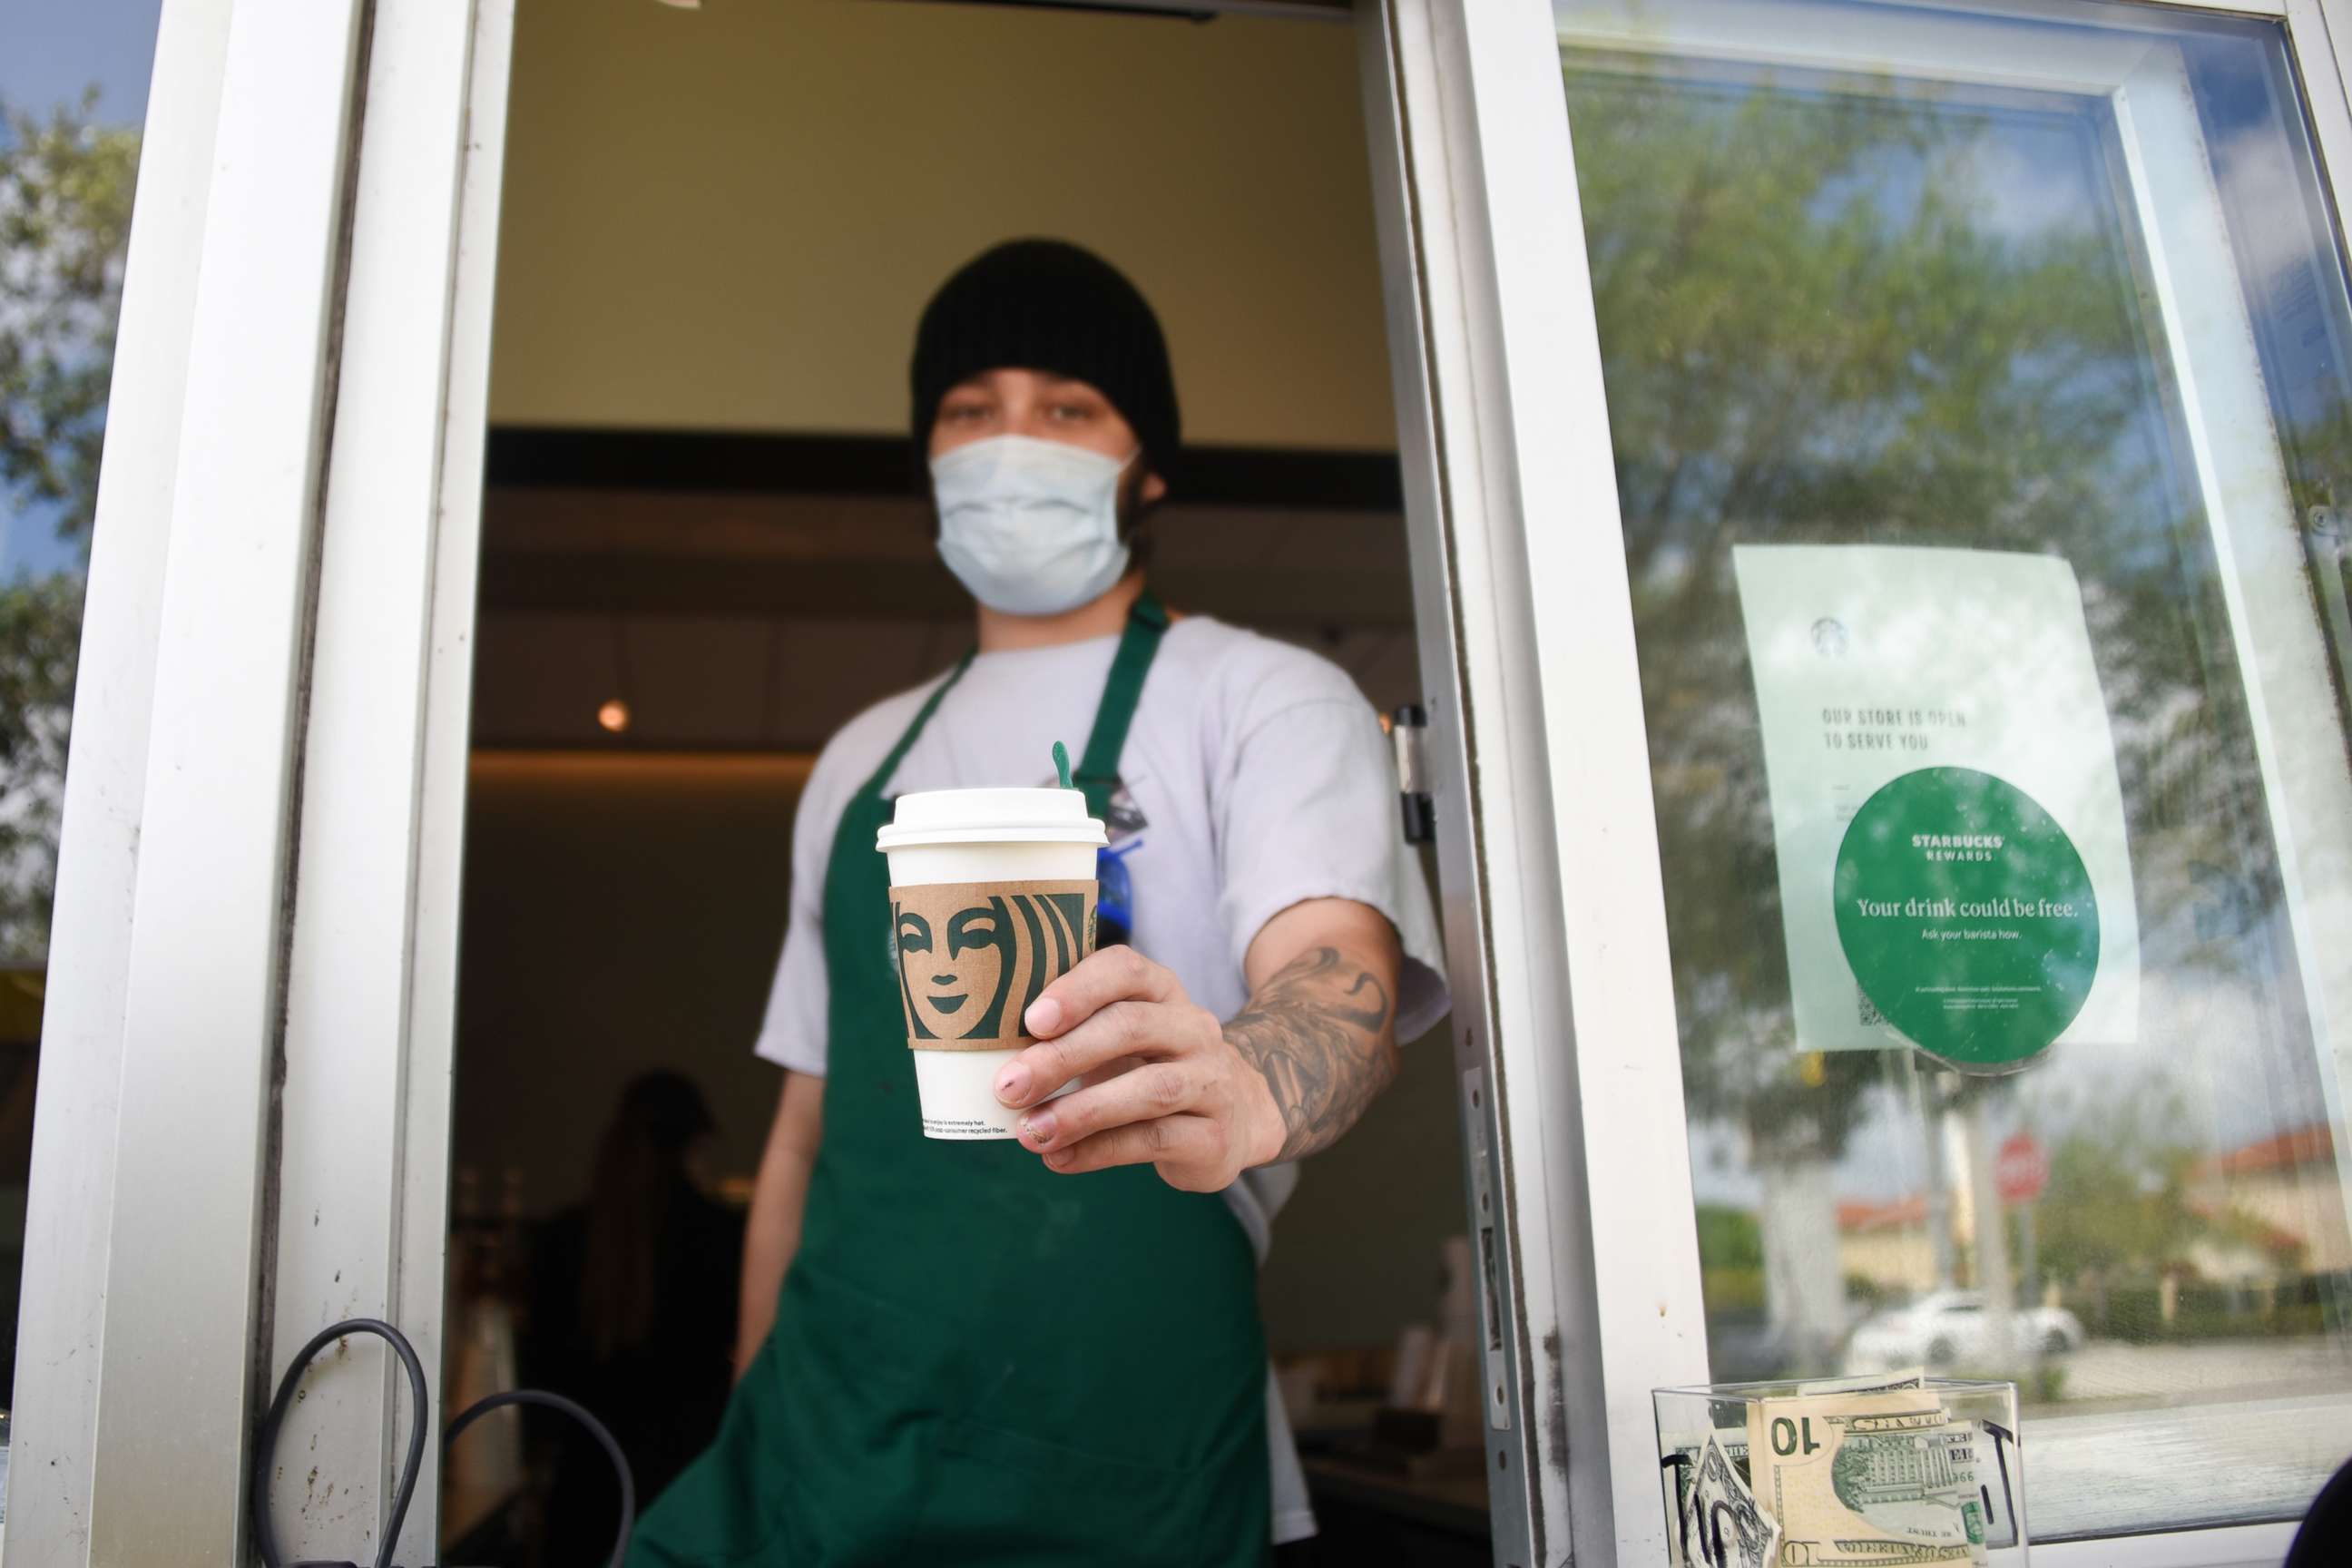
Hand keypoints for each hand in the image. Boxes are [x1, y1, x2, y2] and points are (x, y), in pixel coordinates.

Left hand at [993, 945, 1284, 1191]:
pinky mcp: (1215, 1134)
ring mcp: (1211, 1080)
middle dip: (1064, 1056)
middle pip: (1131, 1027)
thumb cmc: (1151, 1067)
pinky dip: (1100, 1151)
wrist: (1237, 1115)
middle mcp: (1193, 1028)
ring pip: (1149, 1088)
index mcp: (1162, 992)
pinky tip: (1059, 1158)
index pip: (1125, 970)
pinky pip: (1155, 1139)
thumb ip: (1070, 1036)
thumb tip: (984, 1058)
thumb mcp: (1120, 1038)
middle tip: (1009, 1085)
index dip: (1078, 989)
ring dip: (1081, 1112)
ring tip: (1029, 1132)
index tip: (1031, 1018)